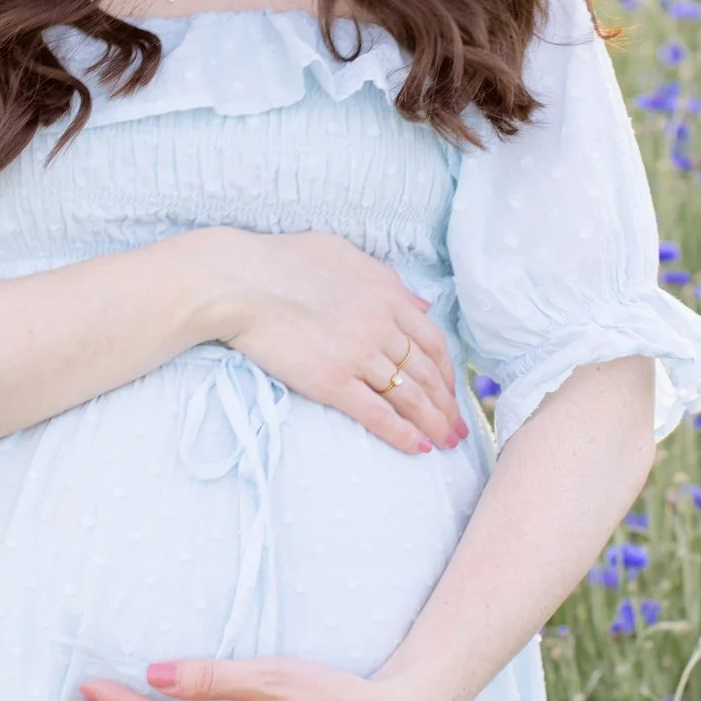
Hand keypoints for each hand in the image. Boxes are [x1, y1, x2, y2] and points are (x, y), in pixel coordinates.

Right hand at [205, 229, 465, 455]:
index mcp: (387, 293)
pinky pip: (377, 414)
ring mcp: (358, 355)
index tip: (451, 390)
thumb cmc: (283, 260)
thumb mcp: (344, 253)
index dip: (447, 370)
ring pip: (410, 397)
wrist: (241, 282)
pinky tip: (418, 448)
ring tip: (447, 443)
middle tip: (460, 428)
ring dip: (434, 423)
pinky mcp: (332, 381)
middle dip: (448, 405)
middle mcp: (381, 325)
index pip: (432, 340)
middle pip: (428, 373)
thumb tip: (421, 302)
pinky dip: (402, 434)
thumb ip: (386, 277)